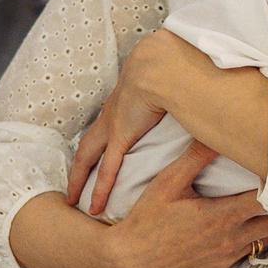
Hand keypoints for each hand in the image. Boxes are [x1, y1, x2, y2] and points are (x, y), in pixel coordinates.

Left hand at [68, 51, 173, 216]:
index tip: (96, 154)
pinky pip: (107, 169)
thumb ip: (178, 94)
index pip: (105, 125)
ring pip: (87, 157)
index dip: (99, 141)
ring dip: (79, 178)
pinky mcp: (121, 135)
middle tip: (71, 186)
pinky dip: (101, 188)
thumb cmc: (170, 66)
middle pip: (87, 145)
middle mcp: (112, 114)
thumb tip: (196, 99)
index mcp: (122, 101)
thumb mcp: (170, 82)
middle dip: (78, 166)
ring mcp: (113, 125)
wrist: (162, 61)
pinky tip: (96, 206)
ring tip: (74, 200)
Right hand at [100, 138, 267, 267]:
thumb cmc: (147, 219)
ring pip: (265, 242)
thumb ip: (195, 158)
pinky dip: (251, 241)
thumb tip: (215, 133)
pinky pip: (246, 255)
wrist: (130, 259)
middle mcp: (230, 240)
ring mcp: (227, 259)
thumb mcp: (168, 182)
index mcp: (222, 216)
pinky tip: (245, 227)